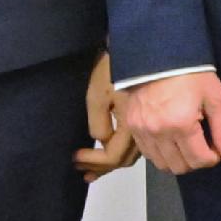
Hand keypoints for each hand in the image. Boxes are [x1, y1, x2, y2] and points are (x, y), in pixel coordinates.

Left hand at [75, 52, 139, 178]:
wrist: (136, 50)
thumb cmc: (113, 70)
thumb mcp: (99, 94)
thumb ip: (99, 123)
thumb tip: (102, 142)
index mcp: (132, 125)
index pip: (113, 156)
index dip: (94, 161)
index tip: (75, 157)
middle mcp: (143, 130)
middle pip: (123, 160)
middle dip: (101, 167)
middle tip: (81, 170)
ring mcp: (146, 126)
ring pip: (130, 155)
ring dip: (110, 163)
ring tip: (91, 169)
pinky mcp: (144, 120)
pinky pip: (133, 144)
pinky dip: (119, 152)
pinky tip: (107, 150)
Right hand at [120, 70, 220, 173]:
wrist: (160, 56)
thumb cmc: (192, 74)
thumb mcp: (216, 97)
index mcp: (181, 124)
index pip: (200, 160)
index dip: (214, 158)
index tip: (217, 147)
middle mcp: (158, 132)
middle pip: (180, 167)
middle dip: (197, 161)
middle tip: (204, 145)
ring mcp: (142, 131)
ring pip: (162, 164)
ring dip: (179, 160)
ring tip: (188, 143)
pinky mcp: (132, 127)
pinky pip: (148, 154)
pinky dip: (162, 154)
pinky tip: (172, 140)